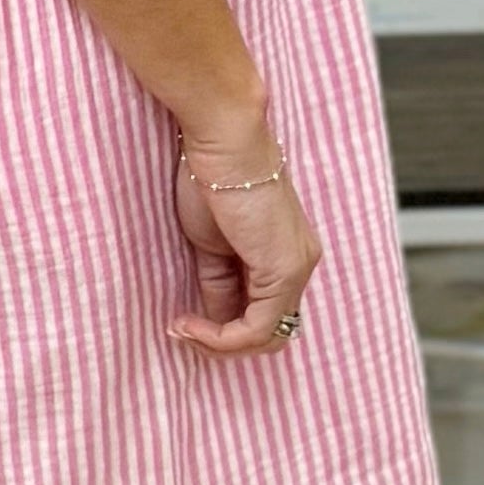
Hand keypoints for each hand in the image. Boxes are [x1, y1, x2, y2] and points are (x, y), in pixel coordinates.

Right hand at [169, 114, 321, 359]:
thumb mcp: (210, 243)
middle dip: (223, 342)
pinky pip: (256, 327)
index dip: (222, 328)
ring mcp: (296, 268)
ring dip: (220, 343)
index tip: (183, 320)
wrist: (222, 141)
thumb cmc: (210, 176)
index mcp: (285, 253)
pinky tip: (190, 323)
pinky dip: (220, 336)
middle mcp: (300, 263)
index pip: (263, 312)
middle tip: (183, 330)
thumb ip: (218, 283)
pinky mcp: (283, 270)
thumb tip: (211, 319)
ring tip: (183, 328)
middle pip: (271, 332)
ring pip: (267, 336)